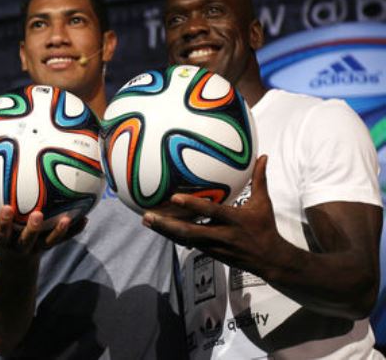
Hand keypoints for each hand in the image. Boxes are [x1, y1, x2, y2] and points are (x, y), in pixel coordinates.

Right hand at [0, 186, 86, 253]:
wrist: (16, 266)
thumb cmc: (1, 236)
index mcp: (4, 239)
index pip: (1, 231)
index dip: (3, 222)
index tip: (6, 208)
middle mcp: (21, 245)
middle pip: (27, 239)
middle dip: (32, 229)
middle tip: (39, 214)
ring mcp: (38, 247)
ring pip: (50, 241)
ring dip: (60, 231)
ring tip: (69, 218)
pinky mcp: (51, 246)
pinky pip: (64, 239)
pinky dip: (75, 230)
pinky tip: (86, 218)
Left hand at [142, 155, 281, 272]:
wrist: (269, 260)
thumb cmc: (265, 227)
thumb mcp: (263, 203)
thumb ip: (259, 179)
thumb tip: (263, 156)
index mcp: (233, 220)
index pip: (210, 211)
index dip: (192, 205)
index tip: (173, 197)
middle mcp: (220, 234)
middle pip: (189, 231)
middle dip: (167, 224)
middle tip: (148, 215)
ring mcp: (213, 246)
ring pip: (184, 239)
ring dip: (164, 231)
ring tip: (146, 220)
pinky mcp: (209, 253)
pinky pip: (187, 244)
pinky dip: (172, 236)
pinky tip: (158, 228)